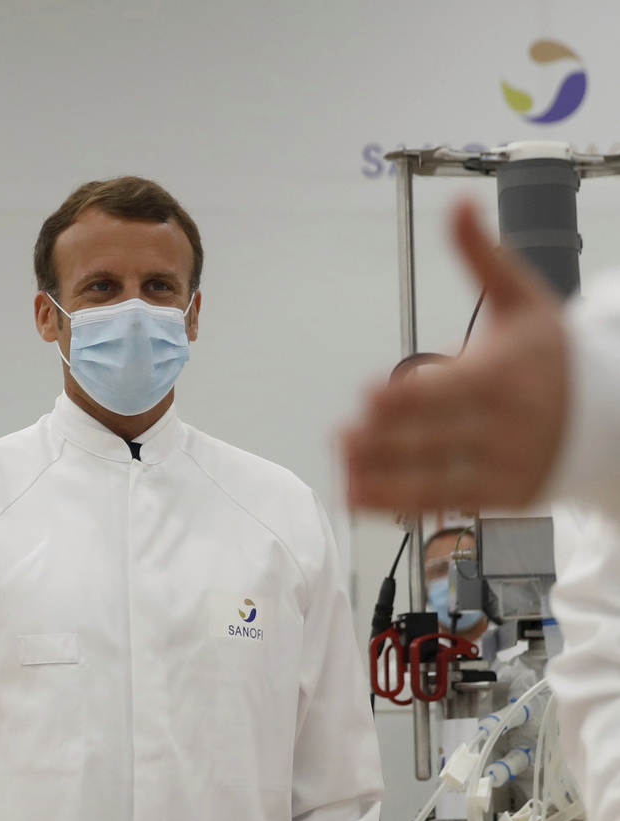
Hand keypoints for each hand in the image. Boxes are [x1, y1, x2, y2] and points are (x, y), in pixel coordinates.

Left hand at [343, 201, 568, 513]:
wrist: (612, 413)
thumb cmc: (554, 354)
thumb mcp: (524, 298)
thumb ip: (483, 256)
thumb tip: (459, 203)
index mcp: (505, 373)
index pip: (449, 390)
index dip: (405, 397)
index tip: (368, 397)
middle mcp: (506, 424)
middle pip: (435, 437)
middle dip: (385, 441)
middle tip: (342, 437)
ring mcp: (506, 463)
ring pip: (437, 477)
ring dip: (385, 479)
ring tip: (345, 472)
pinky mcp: (504, 495)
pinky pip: (445, 502)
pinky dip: (400, 503)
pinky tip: (362, 497)